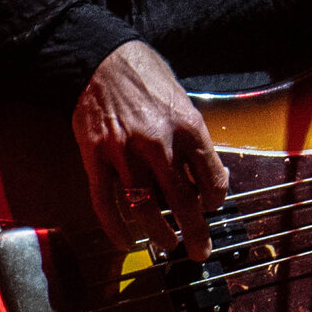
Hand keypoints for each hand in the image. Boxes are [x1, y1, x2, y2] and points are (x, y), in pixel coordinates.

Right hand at [73, 40, 228, 258]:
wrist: (101, 60)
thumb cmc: (147, 80)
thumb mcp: (184, 103)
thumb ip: (196, 142)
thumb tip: (210, 178)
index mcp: (187, 126)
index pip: (212, 177)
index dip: (216, 199)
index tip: (213, 207)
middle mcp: (158, 142)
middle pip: (183, 200)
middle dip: (195, 231)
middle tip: (201, 250)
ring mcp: (124, 152)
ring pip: (145, 207)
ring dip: (159, 233)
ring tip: (168, 246)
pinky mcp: (96, 157)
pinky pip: (106, 202)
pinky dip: (116, 228)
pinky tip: (127, 241)